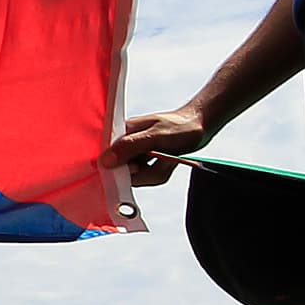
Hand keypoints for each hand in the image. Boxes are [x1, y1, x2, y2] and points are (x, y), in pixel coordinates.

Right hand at [101, 102, 215, 185]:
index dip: (121, 169)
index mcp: (122, 133)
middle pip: (125, 173)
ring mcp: (137, 156)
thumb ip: (130, 147)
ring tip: (167, 158)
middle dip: (146, 171)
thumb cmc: (179, 126)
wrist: (200, 126)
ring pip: (139, 178)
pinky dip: (161, 173)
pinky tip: (168, 162)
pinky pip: (149, 177)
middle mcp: (126, 145)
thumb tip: (105, 160)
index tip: (139, 167)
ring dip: (157, 172)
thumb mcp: (155, 136)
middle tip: (161, 158)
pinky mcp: (147, 163)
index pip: (109, 159)